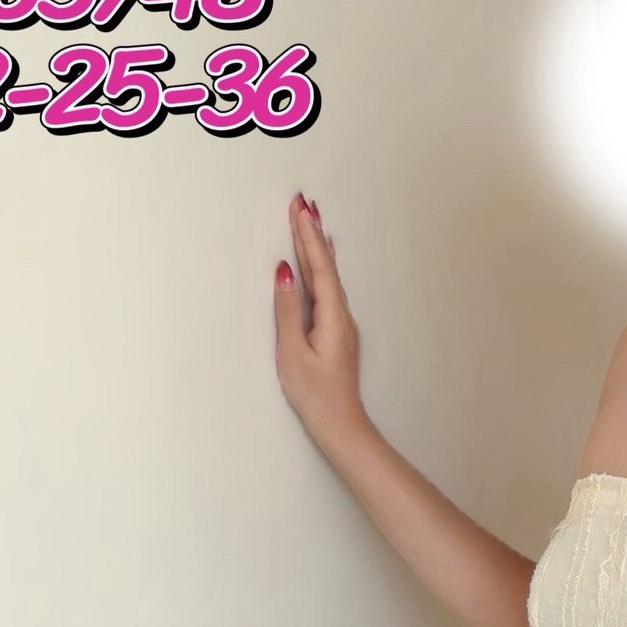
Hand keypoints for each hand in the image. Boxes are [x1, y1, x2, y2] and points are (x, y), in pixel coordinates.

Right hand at [273, 192, 365, 453]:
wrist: (340, 424)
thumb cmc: (315, 394)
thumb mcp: (292, 352)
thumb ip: (287, 310)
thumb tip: (284, 273)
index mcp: (332, 316)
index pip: (319, 267)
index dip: (308, 237)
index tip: (300, 209)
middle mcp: (341, 315)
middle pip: (326, 266)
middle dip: (312, 234)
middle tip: (303, 203)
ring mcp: (341, 323)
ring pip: (328, 276)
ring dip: (317, 248)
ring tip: (311, 222)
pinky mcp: (336, 332)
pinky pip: (327, 290)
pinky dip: (321, 269)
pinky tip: (322, 263)